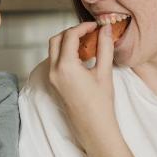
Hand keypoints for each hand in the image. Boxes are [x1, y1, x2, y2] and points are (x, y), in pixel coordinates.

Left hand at [48, 21, 116, 144]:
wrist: (94, 129)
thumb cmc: (101, 104)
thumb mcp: (105, 73)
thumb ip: (104, 47)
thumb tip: (105, 29)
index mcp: (66, 66)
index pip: (69, 36)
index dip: (83, 27)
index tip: (95, 26)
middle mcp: (54, 71)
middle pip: (56, 40)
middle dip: (71, 32)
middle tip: (88, 32)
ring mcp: (51, 78)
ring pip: (53, 51)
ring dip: (66, 43)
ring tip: (86, 44)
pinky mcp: (53, 85)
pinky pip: (54, 62)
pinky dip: (64, 54)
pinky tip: (80, 57)